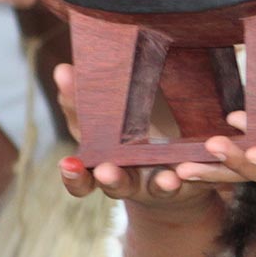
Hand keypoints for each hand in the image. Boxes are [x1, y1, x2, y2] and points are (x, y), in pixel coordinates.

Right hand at [51, 63, 217, 212]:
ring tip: (166, 179)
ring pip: (155, 188)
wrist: (172, 169)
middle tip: (106, 170)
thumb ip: (85, 103)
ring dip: (159, 183)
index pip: (81, 174)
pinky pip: (192, 180)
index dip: (73, 174)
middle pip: (115, 185)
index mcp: (103, 164)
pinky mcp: (187, 182)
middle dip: (110, 179)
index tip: (68, 165)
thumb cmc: (130, 139)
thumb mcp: (108, 120)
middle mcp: (128, 179)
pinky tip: (192, 171)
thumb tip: (62, 68)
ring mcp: (157, 183)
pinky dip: (193, 176)